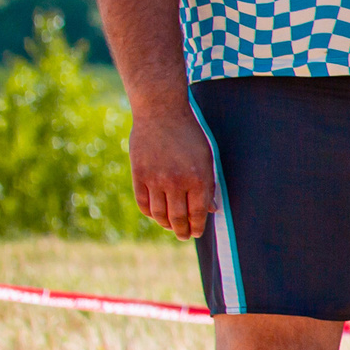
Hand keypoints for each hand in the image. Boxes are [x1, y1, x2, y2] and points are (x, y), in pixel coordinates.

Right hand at [128, 100, 215, 239]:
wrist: (161, 114)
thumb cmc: (189, 135)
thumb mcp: (206, 158)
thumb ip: (208, 185)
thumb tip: (210, 209)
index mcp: (198, 178)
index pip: (198, 213)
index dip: (197, 227)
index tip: (196, 233)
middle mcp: (176, 182)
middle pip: (178, 218)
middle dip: (182, 231)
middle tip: (184, 236)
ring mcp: (155, 179)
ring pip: (159, 214)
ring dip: (166, 225)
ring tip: (171, 227)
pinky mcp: (138, 175)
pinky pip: (143, 203)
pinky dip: (150, 213)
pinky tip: (156, 215)